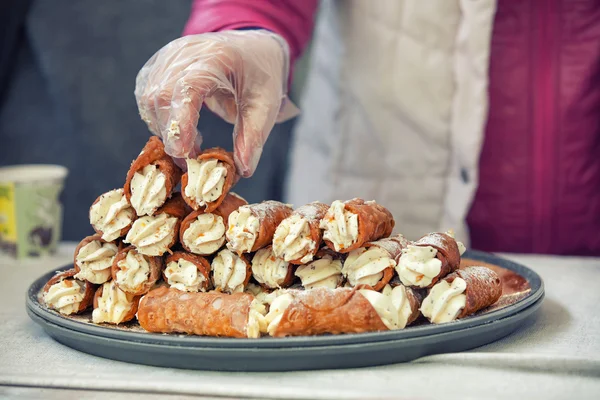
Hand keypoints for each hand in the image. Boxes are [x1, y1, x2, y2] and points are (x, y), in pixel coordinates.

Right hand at [135, 30, 298, 176]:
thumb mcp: (266, 105)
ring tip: (192, 144)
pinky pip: (146, 96)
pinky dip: (158, 120)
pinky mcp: (158, 65)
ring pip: (148, 99)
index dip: (182, 122)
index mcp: (217, 56)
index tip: (185, 152)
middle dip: (172, 134)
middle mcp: (185, 52)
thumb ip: (253, 137)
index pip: (188, 87)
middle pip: (161, 95)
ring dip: (165, 130)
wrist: (251, 49)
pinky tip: (182, 129)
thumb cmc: (260, 75)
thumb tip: (243, 169)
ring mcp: (168, 56)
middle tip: (191, 162)